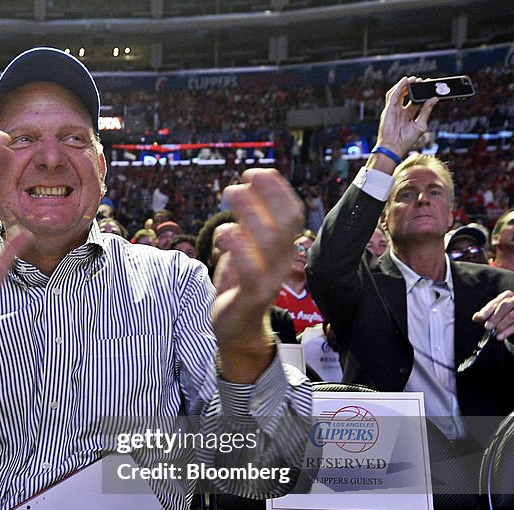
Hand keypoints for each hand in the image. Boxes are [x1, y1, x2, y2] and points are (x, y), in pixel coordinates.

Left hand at [214, 169, 303, 381]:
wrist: (237, 328)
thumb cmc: (239, 282)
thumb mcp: (244, 248)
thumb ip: (246, 224)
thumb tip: (242, 189)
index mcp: (282, 248)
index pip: (292, 214)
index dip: (278, 190)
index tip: (256, 173)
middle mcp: (281, 262)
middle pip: (285, 223)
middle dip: (267, 195)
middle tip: (241, 180)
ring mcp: (269, 280)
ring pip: (268, 242)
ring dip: (249, 213)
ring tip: (230, 196)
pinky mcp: (251, 297)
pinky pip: (251, 272)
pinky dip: (240, 250)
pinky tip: (226, 235)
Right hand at [374, 76, 437, 159]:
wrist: (394, 147)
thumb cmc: (406, 140)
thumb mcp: (421, 124)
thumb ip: (427, 111)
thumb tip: (434, 99)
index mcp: (409, 115)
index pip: (416, 100)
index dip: (422, 93)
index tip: (429, 86)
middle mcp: (401, 111)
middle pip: (407, 94)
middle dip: (414, 87)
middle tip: (422, 81)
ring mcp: (394, 109)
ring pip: (398, 93)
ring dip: (405, 85)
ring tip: (414, 79)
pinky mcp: (388, 109)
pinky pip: (393, 95)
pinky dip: (399, 86)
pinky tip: (405, 80)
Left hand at [473, 290, 513, 341]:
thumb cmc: (505, 314)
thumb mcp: (495, 312)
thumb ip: (486, 314)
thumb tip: (476, 317)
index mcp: (507, 296)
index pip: (496, 302)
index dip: (487, 310)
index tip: (480, 318)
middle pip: (505, 305)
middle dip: (495, 317)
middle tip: (487, 327)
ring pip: (512, 315)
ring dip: (501, 326)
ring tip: (494, 333)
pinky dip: (508, 331)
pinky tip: (500, 336)